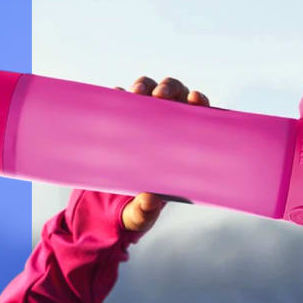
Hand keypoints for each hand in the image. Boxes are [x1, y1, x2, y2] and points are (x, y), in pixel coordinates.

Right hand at [114, 76, 209, 232]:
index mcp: (180, 146)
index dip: (199, 103)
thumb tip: (149, 200)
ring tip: (135, 93)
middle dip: (169, 88)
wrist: (103, 207)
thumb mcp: (139, 215)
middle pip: (174, 94)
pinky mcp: (115, 120)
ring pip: (147, 90)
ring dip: (144, 86)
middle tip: (159, 95)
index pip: (197, 117)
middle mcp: (163, 126)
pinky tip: (115, 96)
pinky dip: (117, 94)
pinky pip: (118, 99)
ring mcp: (138, 120)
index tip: (195, 99)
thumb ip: (144, 212)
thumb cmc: (135, 209)